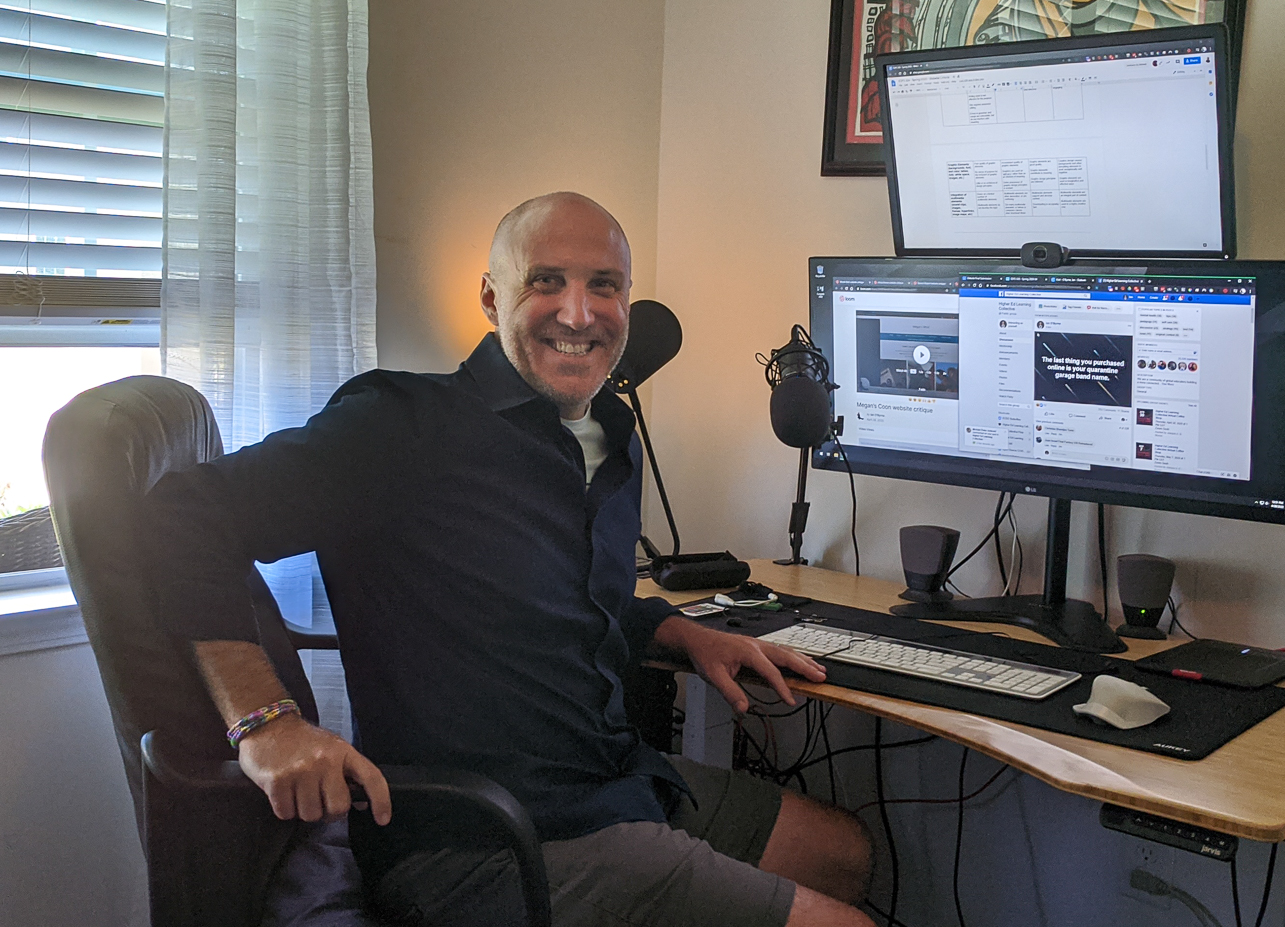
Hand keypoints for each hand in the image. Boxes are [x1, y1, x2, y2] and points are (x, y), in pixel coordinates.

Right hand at [237, 713, 391, 824]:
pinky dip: (284, 809)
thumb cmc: (302, 741)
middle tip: (319, 798)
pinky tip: (283, 791)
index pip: (372, 778)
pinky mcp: (277, 782)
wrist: (268, 725)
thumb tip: (362, 802)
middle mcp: (324, 761)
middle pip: (338, 808)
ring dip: (303, 810)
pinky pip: (286, 814)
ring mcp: (300, 771)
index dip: (381, 801)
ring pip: (311, 815)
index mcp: (343, 752)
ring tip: (298, 790)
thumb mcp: (331, 748)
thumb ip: (346, 772)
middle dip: (328, 811)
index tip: (383, 819)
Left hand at [654, 616, 826, 713]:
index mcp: (748, 652)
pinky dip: (794, 656)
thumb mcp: (714, 676)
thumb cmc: (706, 654)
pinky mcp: (757, 646)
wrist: (698, 639)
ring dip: (803, 660)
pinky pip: (780, 650)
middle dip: (805, 667)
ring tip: (819, 670)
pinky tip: (801, 661)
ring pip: (786, 651)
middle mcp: (757, 645)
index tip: (791, 700)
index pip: (770, 672)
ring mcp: (758, 644)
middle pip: (786, 656)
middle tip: (821, 677)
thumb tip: (743, 708)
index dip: (782, 688)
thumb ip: (730, 692)